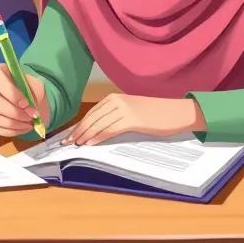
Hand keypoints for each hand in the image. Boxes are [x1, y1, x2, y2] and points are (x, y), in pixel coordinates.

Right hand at [0, 64, 49, 137]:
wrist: (35, 106)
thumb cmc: (33, 92)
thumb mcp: (38, 85)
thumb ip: (36, 89)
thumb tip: (29, 103)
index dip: (9, 91)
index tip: (25, 103)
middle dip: (12, 111)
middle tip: (30, 116)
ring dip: (13, 123)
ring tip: (29, 123)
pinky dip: (13, 131)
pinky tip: (25, 127)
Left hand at [61, 95, 205, 146]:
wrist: (176, 112)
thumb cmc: (155, 114)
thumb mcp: (131, 110)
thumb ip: (114, 116)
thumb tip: (96, 129)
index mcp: (114, 98)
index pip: (91, 113)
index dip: (79, 125)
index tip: (69, 135)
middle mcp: (116, 101)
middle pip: (91, 118)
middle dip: (78, 131)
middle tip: (67, 142)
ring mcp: (124, 109)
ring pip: (98, 124)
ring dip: (85, 135)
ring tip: (76, 144)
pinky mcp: (132, 120)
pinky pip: (110, 129)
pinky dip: (98, 137)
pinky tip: (90, 143)